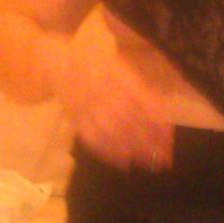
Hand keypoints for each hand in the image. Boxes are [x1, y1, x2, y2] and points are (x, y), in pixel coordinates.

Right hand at [57, 16, 174, 172]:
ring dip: (132, 150)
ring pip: (111, 131)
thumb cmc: (92, 59)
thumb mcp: (118, 64)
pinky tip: (123, 161)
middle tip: (164, 158)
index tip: (169, 137)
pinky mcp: (75, 117)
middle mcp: (101, 90)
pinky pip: (91, 137)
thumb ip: (138, 87)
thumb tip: (160, 111)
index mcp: (115, 73)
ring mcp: (86, 105)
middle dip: (148, 141)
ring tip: (149, 163)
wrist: (54, 59)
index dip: (156, 121)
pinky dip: (108, 151)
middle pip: (128, 119)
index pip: (141, 100)